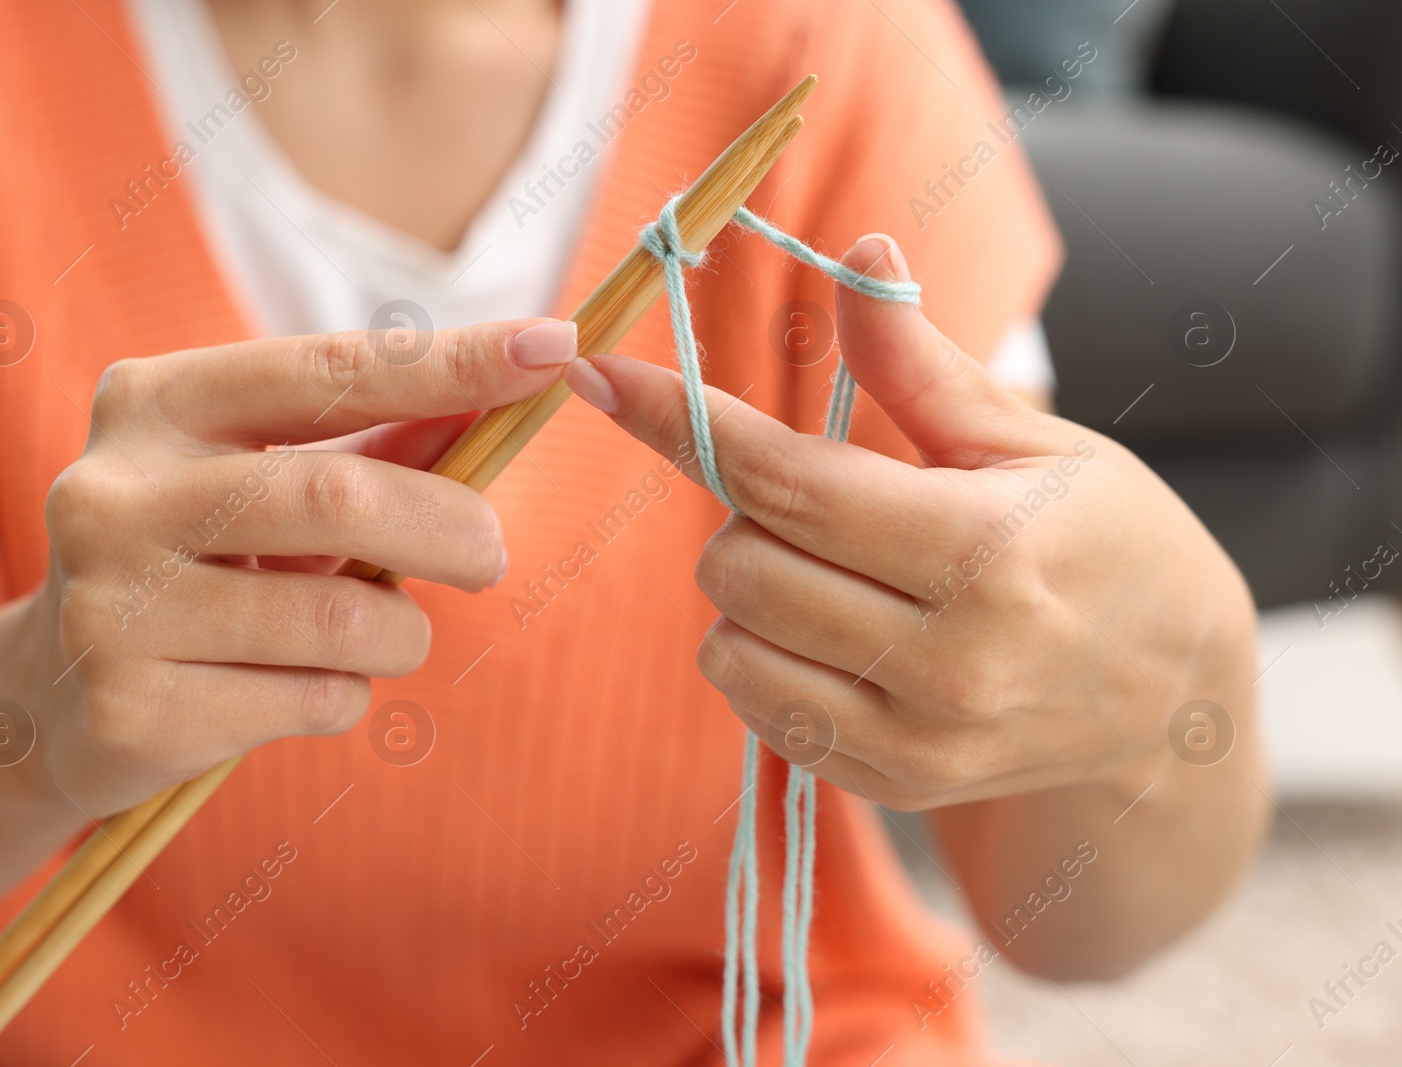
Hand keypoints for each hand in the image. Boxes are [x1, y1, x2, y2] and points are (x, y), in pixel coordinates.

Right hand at [22, 320, 576, 814]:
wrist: (53, 697)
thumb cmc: (198, 562)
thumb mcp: (268, 482)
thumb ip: (377, 441)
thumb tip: (505, 388)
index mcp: (154, 404)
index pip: (327, 370)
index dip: (448, 361)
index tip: (552, 346)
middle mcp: (112, 492)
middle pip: (339, 497)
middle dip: (450, 527)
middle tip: (493, 555)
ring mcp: (108, 606)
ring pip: (340, 622)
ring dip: (402, 634)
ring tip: (385, 636)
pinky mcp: (126, 710)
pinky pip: (312, 701)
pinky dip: (345, 697)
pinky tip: (295, 690)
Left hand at [563, 236, 1255, 810]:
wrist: (1170, 705)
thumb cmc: (1101, 543)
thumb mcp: (1031, 441)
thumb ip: (922, 365)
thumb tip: (857, 249)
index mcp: (986, 553)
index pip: (788, 480)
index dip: (680, 420)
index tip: (598, 374)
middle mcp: (951, 661)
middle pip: (741, 566)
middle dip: (748, 514)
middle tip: (817, 500)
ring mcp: (920, 741)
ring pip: (730, 648)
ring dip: (750, 593)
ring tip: (835, 573)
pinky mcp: (894, 787)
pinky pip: (758, 714)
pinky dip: (766, 661)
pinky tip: (839, 638)